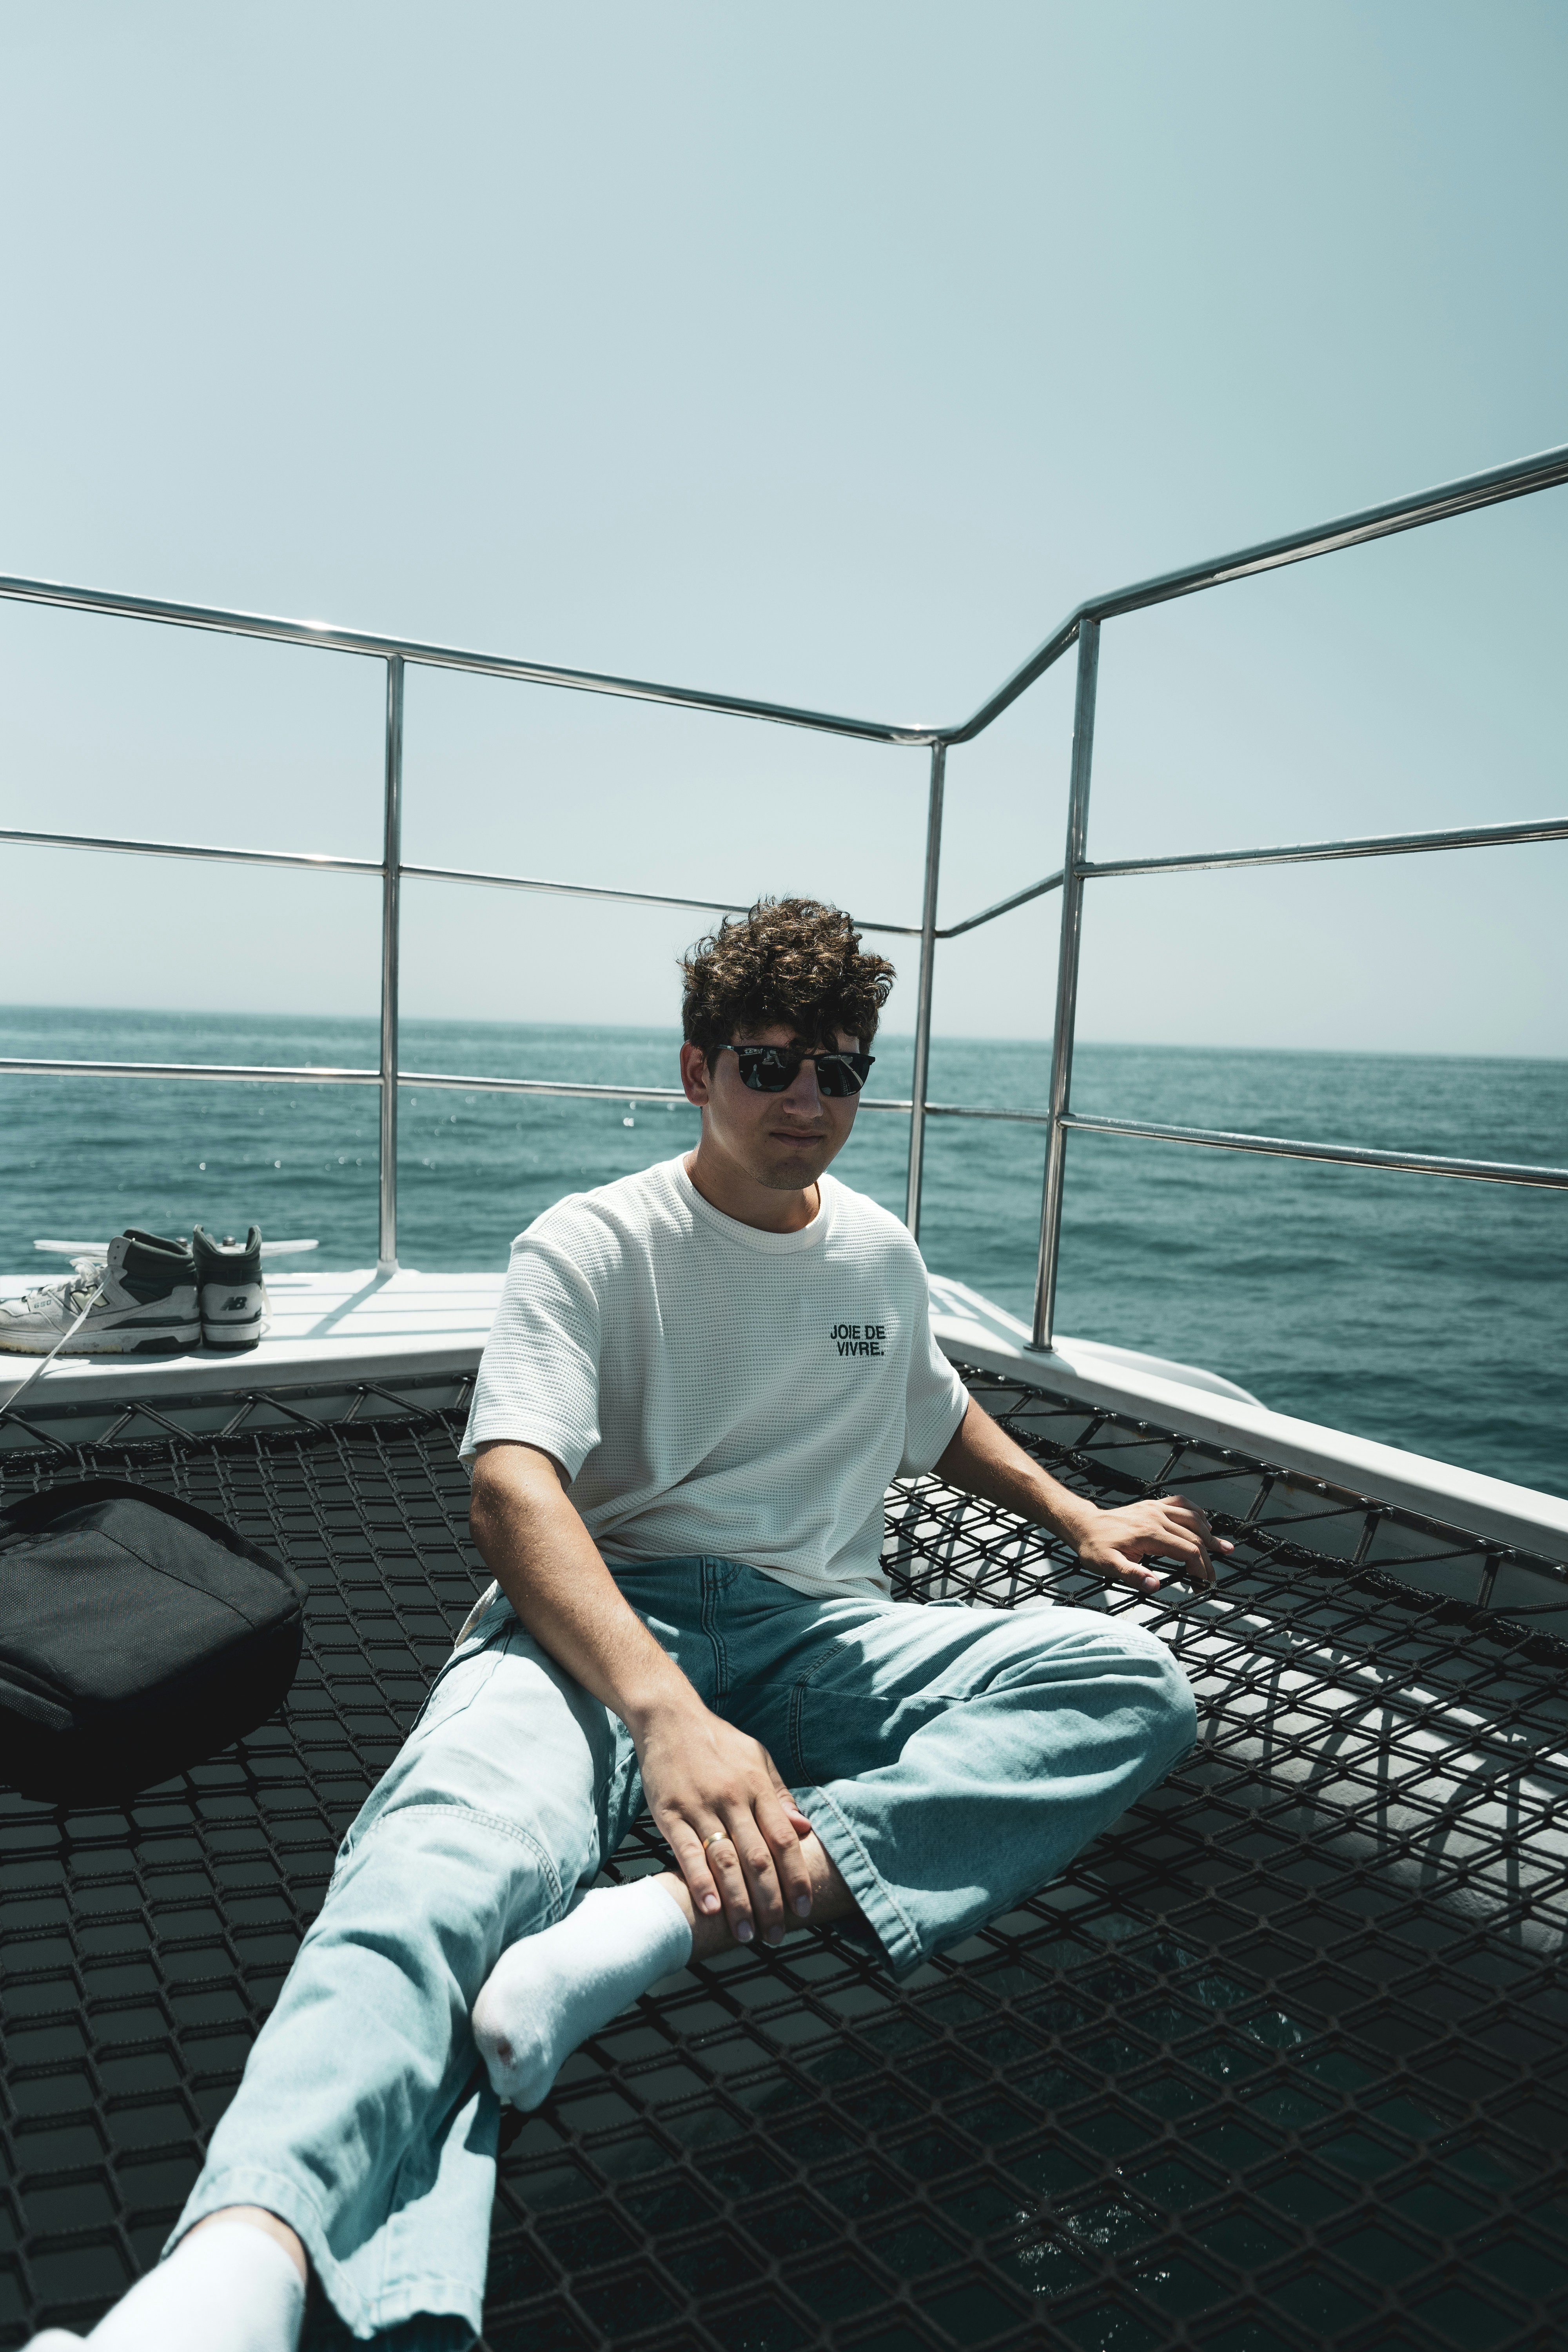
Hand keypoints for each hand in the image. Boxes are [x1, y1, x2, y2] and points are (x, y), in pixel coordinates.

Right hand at [634, 1698, 814, 1946]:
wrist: (669, 1718)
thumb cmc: (718, 1742)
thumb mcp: (757, 1759)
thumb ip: (780, 1795)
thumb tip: (806, 1828)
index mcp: (757, 1787)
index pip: (784, 1839)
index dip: (796, 1876)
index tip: (805, 1907)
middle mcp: (732, 1798)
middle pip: (758, 1857)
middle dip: (770, 1901)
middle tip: (777, 1935)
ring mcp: (700, 1806)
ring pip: (725, 1860)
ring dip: (738, 1901)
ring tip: (746, 1934)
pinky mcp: (670, 1813)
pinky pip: (687, 1851)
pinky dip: (699, 1881)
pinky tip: (709, 1908)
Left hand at [1072, 1492, 1230, 1592]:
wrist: (1083, 1525)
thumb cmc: (1095, 1548)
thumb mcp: (1108, 1566)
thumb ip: (1132, 1576)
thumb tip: (1155, 1586)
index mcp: (1149, 1534)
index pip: (1187, 1551)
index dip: (1200, 1568)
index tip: (1202, 1585)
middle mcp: (1156, 1517)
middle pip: (1194, 1537)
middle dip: (1207, 1558)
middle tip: (1212, 1578)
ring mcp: (1155, 1508)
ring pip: (1192, 1518)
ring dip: (1210, 1534)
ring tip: (1224, 1548)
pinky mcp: (1152, 1504)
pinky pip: (1181, 1503)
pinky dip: (1196, 1512)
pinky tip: (1204, 1522)